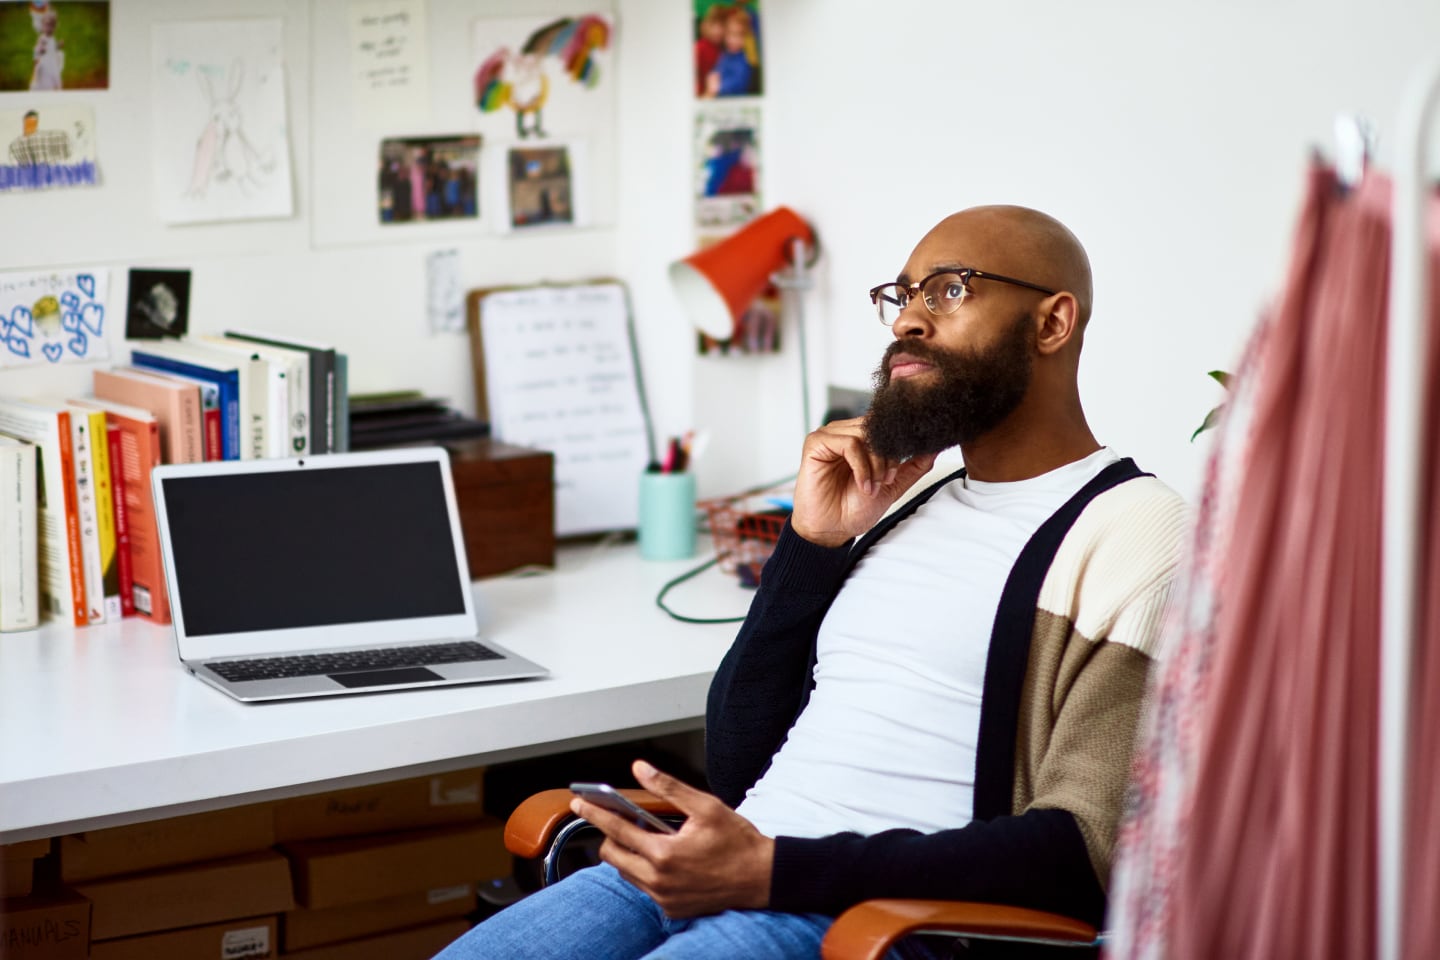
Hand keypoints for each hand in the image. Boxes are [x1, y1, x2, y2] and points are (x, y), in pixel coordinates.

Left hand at [570, 760, 772, 917]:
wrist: (761, 878)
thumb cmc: (738, 842)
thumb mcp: (705, 806)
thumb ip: (668, 787)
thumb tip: (641, 769)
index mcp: (665, 854)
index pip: (617, 830)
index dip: (595, 813)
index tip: (580, 803)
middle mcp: (660, 880)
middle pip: (613, 856)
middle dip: (611, 836)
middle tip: (621, 821)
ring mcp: (664, 898)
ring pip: (626, 873)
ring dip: (628, 854)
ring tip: (646, 838)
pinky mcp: (672, 909)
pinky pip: (644, 888)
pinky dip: (644, 871)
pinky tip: (661, 857)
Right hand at [789, 418, 937, 546]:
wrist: (832, 530)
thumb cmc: (854, 508)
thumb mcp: (893, 485)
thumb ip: (914, 466)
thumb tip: (935, 448)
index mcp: (861, 438)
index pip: (886, 424)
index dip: (899, 442)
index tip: (901, 468)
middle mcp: (845, 432)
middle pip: (878, 429)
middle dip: (889, 457)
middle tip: (887, 481)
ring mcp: (830, 436)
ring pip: (865, 435)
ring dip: (876, 464)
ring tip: (873, 486)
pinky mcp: (815, 444)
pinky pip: (848, 444)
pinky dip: (861, 466)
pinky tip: (863, 484)